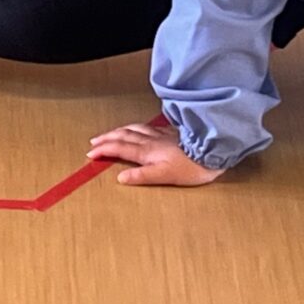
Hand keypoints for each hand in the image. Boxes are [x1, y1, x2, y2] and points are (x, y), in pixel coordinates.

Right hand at [88, 122, 222, 187]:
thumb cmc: (191, 167)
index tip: (91, 154)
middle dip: (106, 138)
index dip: (103, 150)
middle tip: (94, 142)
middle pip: (123, 135)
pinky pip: (146, 127)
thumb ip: (142, 176)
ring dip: (118, 131)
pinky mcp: (170, 133)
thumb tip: (121, 177)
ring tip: (110, 133)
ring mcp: (160, 135)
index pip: (119, 148)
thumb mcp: (164, 176)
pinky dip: (135, 127)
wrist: (212, 152)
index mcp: (146, 151)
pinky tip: (138, 128)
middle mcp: (150, 140)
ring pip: (134, 128)